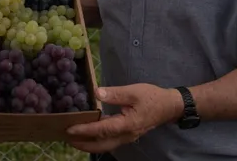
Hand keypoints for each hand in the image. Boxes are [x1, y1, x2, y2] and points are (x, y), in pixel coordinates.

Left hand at [65, 84, 180, 153]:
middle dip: (83, 143)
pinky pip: (110, 142)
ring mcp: (127, 137)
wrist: (169, 107)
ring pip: (106, 146)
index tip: (70, 129)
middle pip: (101, 145)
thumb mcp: (134, 91)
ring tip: (74, 139)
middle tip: (66, 138)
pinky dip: (98, 141)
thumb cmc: (152, 97)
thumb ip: (115, 93)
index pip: (102, 130)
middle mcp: (126, 135)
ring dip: (89, 144)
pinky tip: (90, 135)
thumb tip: (96, 92)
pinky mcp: (128, 135)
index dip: (85, 130)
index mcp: (127, 124)